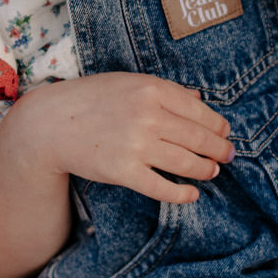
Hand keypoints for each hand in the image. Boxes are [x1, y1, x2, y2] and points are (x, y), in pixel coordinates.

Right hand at [11, 73, 234, 203]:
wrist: (50, 124)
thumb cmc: (91, 99)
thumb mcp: (129, 83)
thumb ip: (166, 90)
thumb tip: (199, 101)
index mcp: (151, 89)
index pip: (199, 112)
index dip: (218, 126)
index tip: (225, 134)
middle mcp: (147, 115)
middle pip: (198, 138)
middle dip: (219, 150)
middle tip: (227, 156)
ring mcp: (136, 145)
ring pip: (186, 163)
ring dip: (205, 170)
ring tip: (211, 172)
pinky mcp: (123, 171)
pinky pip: (162, 187)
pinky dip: (182, 194)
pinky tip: (192, 194)